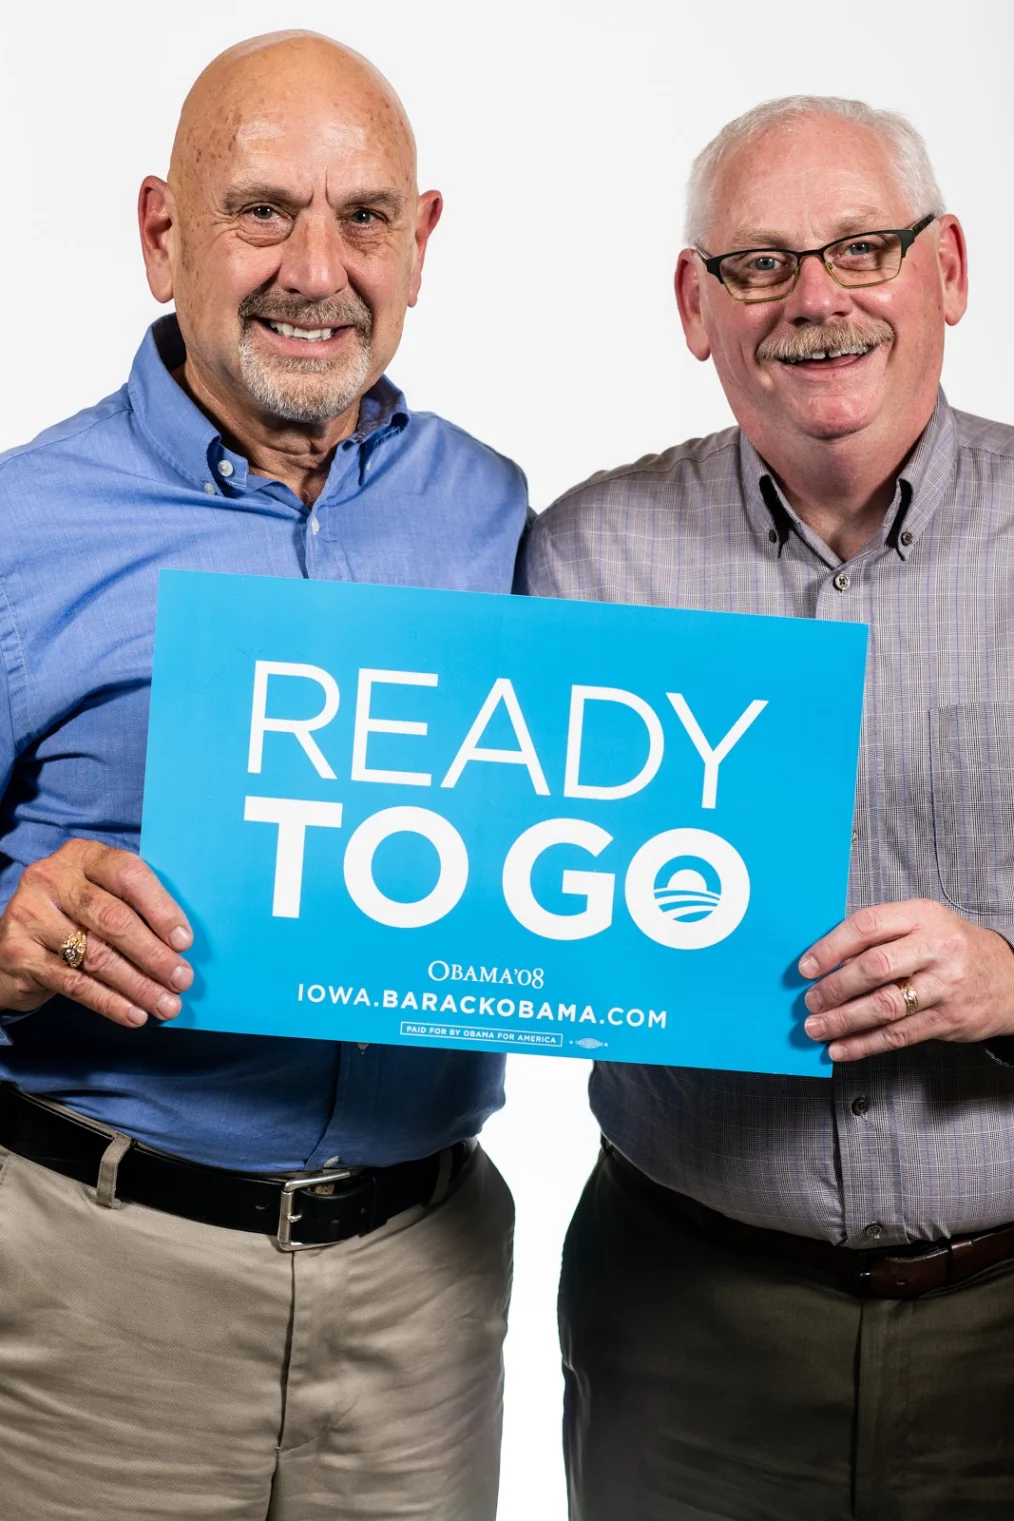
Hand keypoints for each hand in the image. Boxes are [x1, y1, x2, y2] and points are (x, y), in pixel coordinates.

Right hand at [0, 839, 192, 1028]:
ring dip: (138, 985)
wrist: (14, 939)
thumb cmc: (74, 914)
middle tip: (181, 980)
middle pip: (113, 919)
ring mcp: (31, 916)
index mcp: (82, 855)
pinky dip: (109, 1002)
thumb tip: (180, 945)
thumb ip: (133, 905)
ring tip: (166, 1004)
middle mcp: (52, 879)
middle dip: (153, 954)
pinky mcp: (19, 954)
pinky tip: (134, 1014)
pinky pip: (73, 983)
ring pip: (95, 956)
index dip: (161, 909)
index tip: (184, 941)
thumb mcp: (100, 893)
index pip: (128, 875)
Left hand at [798, 899, 1013, 1061]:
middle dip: (835, 987)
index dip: (831, 947)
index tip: (806, 967)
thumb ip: (881, 937)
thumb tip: (828, 963)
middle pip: (875, 967)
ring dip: (843, 1021)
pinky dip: (864, 1045)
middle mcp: (936, 948)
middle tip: (810, 1001)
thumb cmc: (951, 948)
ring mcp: (945, 986)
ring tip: (816, 1028)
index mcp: (923, 916)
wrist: (1009, 979)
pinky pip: (898, 1035)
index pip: (868, 926)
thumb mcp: (922, 925)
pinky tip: (840, 1049)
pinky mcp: (948, 1019)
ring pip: (885, 1006)